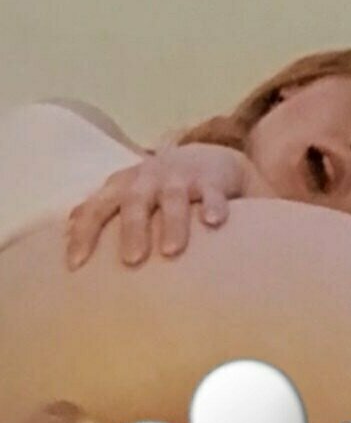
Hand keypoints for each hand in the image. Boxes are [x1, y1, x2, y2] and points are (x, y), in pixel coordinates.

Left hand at [66, 143, 261, 269]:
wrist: (209, 158)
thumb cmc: (159, 186)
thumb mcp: (127, 191)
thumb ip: (100, 208)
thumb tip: (65, 230)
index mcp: (124, 185)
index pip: (98, 207)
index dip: (85, 233)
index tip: (76, 264)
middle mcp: (149, 178)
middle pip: (135, 201)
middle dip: (133, 229)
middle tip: (132, 261)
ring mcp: (181, 177)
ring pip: (174, 198)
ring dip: (172, 223)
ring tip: (171, 251)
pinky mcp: (211, 179)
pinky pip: (212, 192)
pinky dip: (212, 205)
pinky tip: (213, 222)